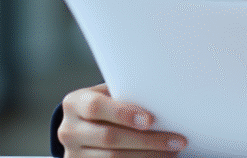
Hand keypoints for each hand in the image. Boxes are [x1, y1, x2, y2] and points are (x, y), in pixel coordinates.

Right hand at [58, 83, 186, 157]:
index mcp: (74, 103)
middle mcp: (69, 130)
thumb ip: (125, 95)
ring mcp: (73, 154)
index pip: (97, 107)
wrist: (82, 129)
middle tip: (177, 141)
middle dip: (147, 141)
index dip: (124, 114)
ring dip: (148, 156)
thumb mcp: (107, 96)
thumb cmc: (106, 106)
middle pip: (109, 138)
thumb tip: (163, 94)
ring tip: (173, 152)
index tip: (151, 120)